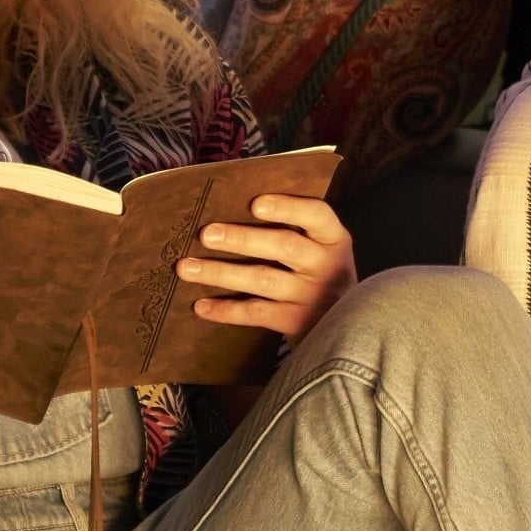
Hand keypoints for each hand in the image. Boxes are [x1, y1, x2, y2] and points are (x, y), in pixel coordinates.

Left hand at [180, 193, 355, 343]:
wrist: (343, 325)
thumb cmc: (318, 274)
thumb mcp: (319, 248)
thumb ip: (293, 229)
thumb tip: (232, 208)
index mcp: (333, 238)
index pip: (317, 214)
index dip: (287, 207)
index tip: (255, 204)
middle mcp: (327, 265)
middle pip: (283, 246)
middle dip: (241, 239)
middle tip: (205, 234)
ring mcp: (312, 295)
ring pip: (263, 279)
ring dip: (221, 273)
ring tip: (187, 267)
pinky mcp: (296, 322)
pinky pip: (257, 313)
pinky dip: (227, 310)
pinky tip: (201, 306)